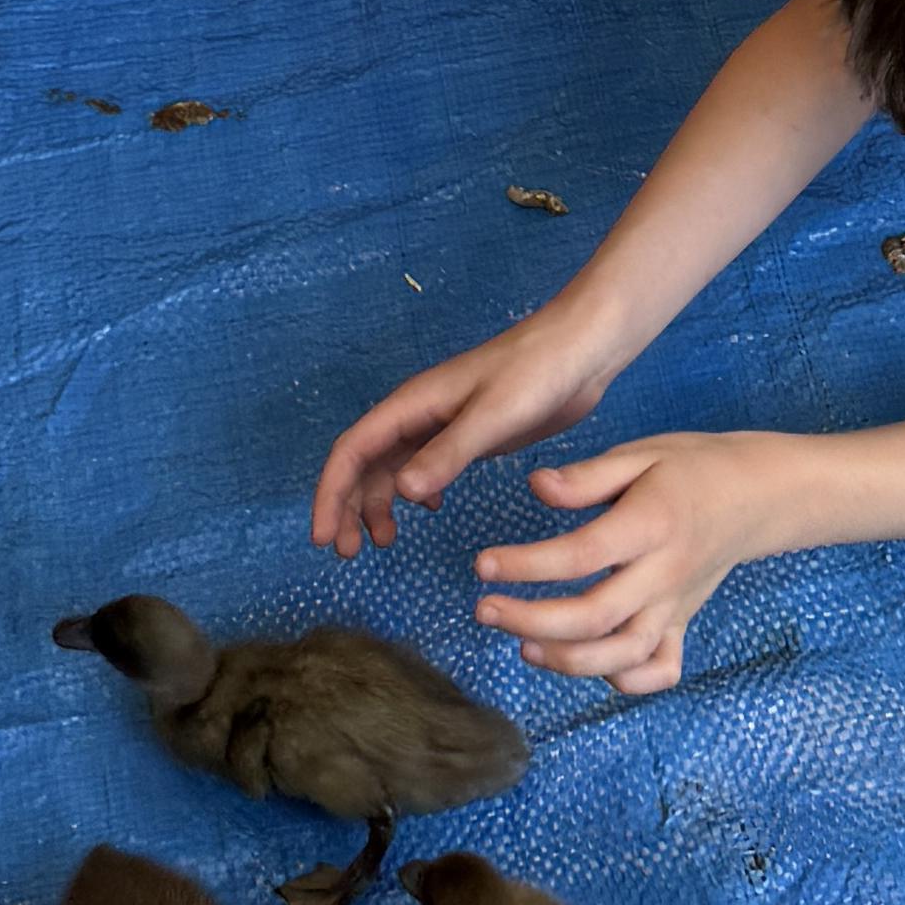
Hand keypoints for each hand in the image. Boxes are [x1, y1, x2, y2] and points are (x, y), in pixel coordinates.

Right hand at [313, 309, 614, 554]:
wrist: (581, 350)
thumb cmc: (536, 373)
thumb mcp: (493, 416)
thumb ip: (449, 453)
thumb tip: (403, 493)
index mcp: (413, 405)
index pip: (352, 451)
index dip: (331, 494)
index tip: (323, 538)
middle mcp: (419, 413)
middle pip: (363, 462)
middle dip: (347, 506)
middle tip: (346, 553)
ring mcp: (443, 423)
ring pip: (391, 467)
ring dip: (378, 503)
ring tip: (383, 543)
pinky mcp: (469, 434)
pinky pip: (425, 465)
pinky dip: (415, 492)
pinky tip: (431, 510)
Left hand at [471, 430, 781, 692]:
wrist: (755, 494)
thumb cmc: (690, 468)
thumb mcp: (641, 454)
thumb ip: (587, 476)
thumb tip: (535, 486)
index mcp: (651, 525)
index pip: (582, 555)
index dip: (528, 565)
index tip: (483, 563)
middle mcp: (665, 574)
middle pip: (596, 617)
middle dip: (533, 620)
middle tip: (484, 610)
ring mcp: (676, 606)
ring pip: (624, 654)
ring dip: (568, 661)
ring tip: (523, 646)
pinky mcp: (683, 624)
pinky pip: (659, 669)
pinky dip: (626, 681)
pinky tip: (587, 666)